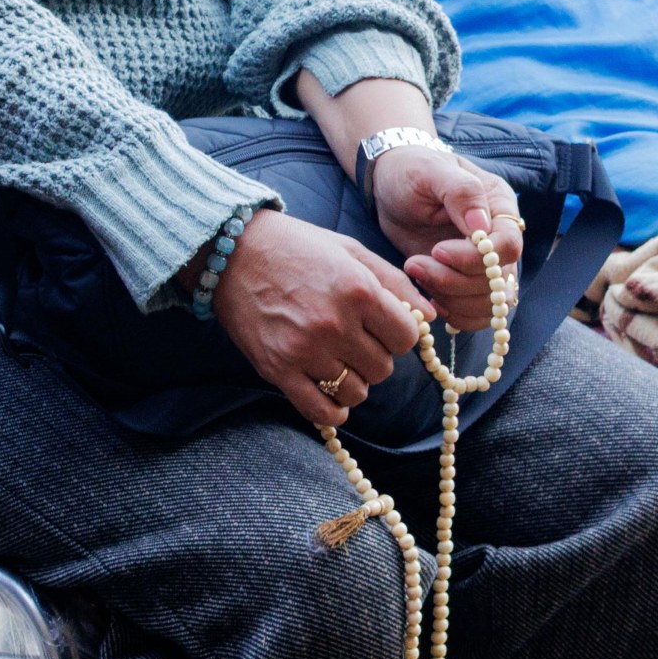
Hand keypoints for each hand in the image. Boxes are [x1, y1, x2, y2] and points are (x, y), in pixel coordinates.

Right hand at [211, 210, 433, 427]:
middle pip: (383, 368)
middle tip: (352, 339)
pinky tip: (330, 395)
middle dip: (373, 356)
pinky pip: (321, 411)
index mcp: (356, 290)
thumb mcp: (348, 250)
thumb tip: (429, 317)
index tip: (380, 327)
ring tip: (335, 359)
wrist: (228, 251)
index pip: (406, 339)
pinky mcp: (277, 369)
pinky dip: (333, 411)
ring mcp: (304, 349)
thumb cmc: (293, 246)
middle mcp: (334, 323)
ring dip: (352, 380)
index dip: (397, 334)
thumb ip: (394, 281)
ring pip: (356, 392)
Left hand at [369, 145, 523, 332]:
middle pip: (497, 281)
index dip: (475, 258)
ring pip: (489, 303)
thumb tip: (482, 225)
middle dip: (454, 281)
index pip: (507, 246)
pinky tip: (428, 296)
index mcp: (499, 207)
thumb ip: (460, 192)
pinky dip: (455, 315)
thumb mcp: (429, 170)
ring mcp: (483, 264)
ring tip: (416, 273)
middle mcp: (498, 239)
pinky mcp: (465, 280)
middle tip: (415, 264)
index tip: (437, 250)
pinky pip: (476, 314)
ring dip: (452, 299)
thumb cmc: (410, 170)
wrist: (389, 183)